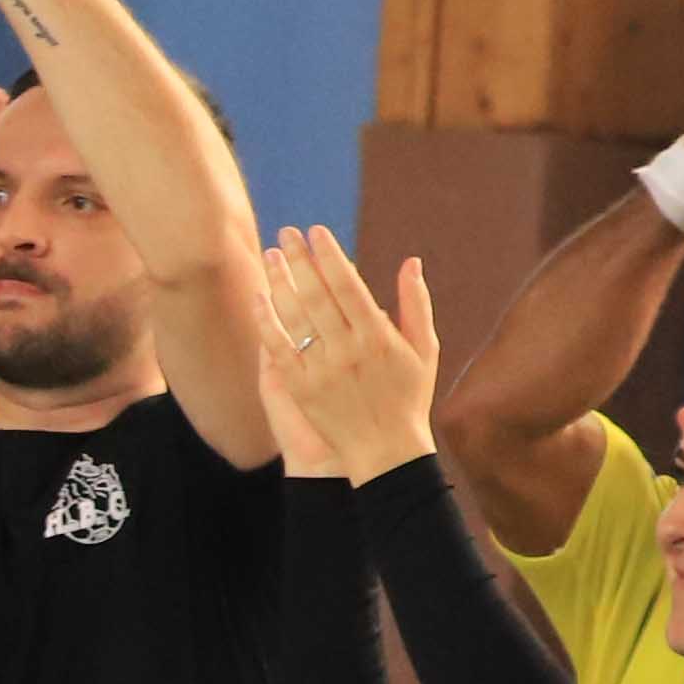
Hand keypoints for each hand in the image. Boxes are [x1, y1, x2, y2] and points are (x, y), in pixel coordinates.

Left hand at [258, 225, 442, 481]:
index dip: (330, 256)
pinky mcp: (302, 388)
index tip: (317, 232)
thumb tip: (411, 261)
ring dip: (280, 282)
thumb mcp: (425, 350)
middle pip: (317, 295)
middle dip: (300, 260)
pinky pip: (279, 349)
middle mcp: (348, 350)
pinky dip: (267, 322)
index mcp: (379, 337)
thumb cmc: (409, 397)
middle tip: (286, 232)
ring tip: (269, 254)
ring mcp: (321, 370)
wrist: (385, 451)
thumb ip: (416, 304)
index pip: (348, 286)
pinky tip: (259, 297)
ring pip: (295, 317)